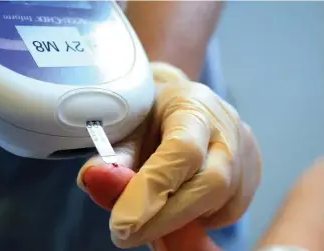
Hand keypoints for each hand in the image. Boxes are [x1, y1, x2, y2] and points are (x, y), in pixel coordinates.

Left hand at [77, 62, 261, 247]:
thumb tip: (92, 181)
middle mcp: (228, 128)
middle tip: (126, 235)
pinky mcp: (252, 173)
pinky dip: (199, 217)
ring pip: (224, 203)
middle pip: (211, 183)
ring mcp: (246, 151)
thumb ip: (112, 156)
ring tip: (149, 217)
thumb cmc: (151, 114)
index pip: (182, 151)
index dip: (152, 190)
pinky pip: (230, 210)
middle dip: (167, 218)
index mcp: (193, 105)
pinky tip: (177, 207)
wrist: (181, 103)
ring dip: (182, 220)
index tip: (120, 224)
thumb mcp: (128, 126)